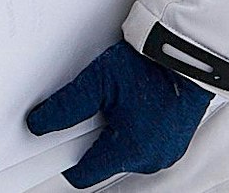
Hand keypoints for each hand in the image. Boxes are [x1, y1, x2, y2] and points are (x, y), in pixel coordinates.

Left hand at [26, 40, 212, 188]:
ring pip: (126, 153)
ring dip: (117, 134)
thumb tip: (39, 123)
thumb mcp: (99, 81)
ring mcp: (166, 152)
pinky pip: (146, 145)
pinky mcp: (176, 142)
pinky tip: (136, 106)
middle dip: (95, 138)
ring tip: (120, 103)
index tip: (57, 142)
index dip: (66, 158)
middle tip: (97, 107)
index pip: (85, 175)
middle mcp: (150, 159)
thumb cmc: (152, 65)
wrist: (189, 53)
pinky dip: (136, 130)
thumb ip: (66, 106)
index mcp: (130, 151)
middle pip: (106, 162)